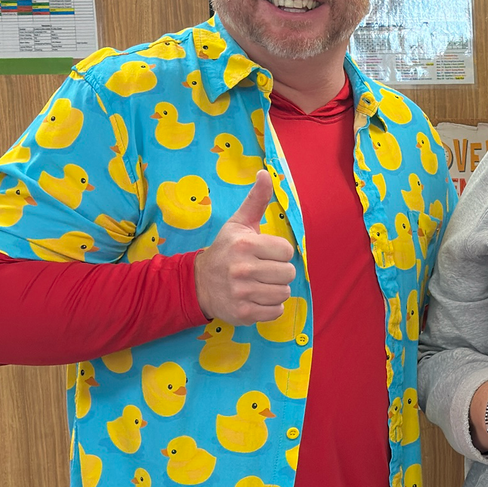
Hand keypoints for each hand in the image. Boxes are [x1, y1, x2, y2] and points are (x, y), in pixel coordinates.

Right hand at [193, 176, 296, 324]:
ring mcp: (242, 293)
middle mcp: (242, 269)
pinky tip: (256, 297)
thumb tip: (266, 173)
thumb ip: (256, 200)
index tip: (264, 253)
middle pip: (288, 273)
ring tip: (259, 283)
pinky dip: (270, 306)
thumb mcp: (238, 223)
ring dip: (275, 289)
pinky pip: (275, 311)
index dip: (279, 252)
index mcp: (245, 245)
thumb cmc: (225, 250)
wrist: (199, 283)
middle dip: (279, 272)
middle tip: (262, 270)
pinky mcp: (243, 313)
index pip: (287, 251)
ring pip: (284, 293)